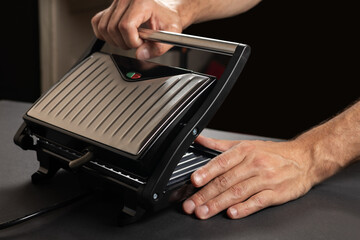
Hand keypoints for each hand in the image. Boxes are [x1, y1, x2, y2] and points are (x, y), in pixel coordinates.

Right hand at [91, 0, 186, 59]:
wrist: (166, 11)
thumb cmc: (168, 19)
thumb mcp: (171, 34)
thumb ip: (158, 47)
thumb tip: (140, 55)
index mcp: (142, 2)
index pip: (126, 26)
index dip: (132, 41)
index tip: (142, 43)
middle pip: (113, 28)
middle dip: (125, 42)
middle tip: (138, 42)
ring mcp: (116, 2)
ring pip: (104, 27)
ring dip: (115, 40)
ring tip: (130, 39)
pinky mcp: (110, 7)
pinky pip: (97, 22)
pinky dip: (105, 34)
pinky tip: (118, 36)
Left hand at [182, 135, 315, 218]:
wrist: (304, 159)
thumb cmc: (272, 153)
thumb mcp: (246, 144)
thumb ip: (219, 145)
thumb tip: (198, 140)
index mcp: (245, 151)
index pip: (222, 161)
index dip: (206, 171)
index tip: (194, 181)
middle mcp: (255, 164)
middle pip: (226, 180)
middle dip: (206, 194)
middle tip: (191, 205)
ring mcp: (266, 179)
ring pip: (239, 192)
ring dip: (219, 204)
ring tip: (204, 212)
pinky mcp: (277, 193)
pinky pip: (258, 201)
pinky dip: (245, 208)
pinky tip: (232, 213)